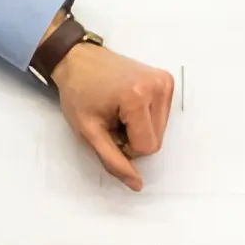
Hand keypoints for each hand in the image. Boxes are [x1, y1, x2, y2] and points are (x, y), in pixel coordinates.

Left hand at [51, 41, 175, 189]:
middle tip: (112, 121)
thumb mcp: (89, 132)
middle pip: (157, 140)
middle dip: (134, 138)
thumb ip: (113, 161)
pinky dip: (146, 118)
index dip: (126, 148)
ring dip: (139, 129)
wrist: (78, 59)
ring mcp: (164, 81)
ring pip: (161, 130)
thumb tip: (137, 184)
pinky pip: (162, 116)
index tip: (108, 131)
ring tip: (119, 112)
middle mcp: (157, 86)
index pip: (147, 147)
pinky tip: (128, 104)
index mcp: (138, 97)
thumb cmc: (78, 92)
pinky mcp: (166, 80)